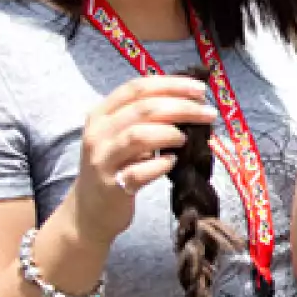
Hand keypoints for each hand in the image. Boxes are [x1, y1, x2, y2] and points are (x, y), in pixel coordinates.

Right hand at [67, 74, 217, 243]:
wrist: (88, 212)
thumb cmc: (114, 167)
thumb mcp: (121, 135)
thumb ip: (146, 118)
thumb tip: (192, 103)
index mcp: (101, 113)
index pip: (137, 87)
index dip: (171, 84)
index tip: (200, 89)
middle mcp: (98, 133)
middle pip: (143, 109)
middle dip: (182, 107)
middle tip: (208, 113)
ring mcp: (102, 160)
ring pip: (138, 136)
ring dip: (170, 133)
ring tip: (186, 139)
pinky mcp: (111, 186)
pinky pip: (138, 172)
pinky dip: (160, 165)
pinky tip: (172, 163)